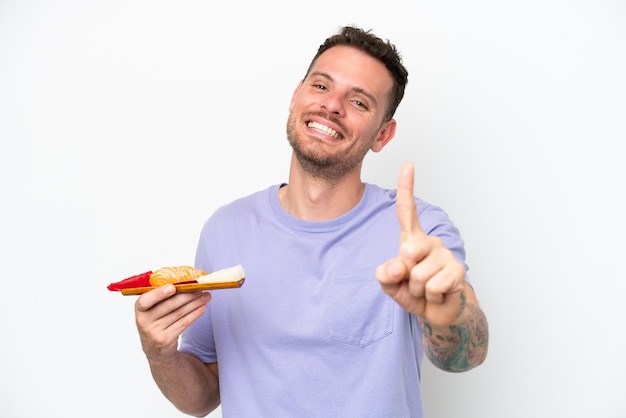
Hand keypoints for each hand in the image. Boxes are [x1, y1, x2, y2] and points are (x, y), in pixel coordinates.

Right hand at [135, 284, 210, 362]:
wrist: (153, 348)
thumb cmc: (155, 322)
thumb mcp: (150, 310)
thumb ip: (159, 297)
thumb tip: (183, 282)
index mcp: (139, 310)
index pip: (144, 301)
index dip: (158, 294)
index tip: (172, 287)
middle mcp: (144, 321)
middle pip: (169, 305)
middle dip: (187, 295)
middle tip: (199, 288)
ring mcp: (154, 332)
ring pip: (179, 313)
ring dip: (195, 303)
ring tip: (206, 296)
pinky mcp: (166, 340)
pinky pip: (183, 323)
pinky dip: (195, 314)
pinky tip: (202, 307)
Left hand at [376, 162, 466, 326]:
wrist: (438, 312)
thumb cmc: (413, 292)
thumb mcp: (390, 284)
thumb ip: (385, 275)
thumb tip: (396, 266)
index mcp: (412, 239)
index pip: (407, 210)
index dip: (407, 187)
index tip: (408, 165)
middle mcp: (430, 242)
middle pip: (408, 251)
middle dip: (404, 274)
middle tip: (413, 282)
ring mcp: (445, 255)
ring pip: (418, 275)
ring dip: (417, 290)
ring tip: (425, 290)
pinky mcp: (457, 271)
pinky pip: (432, 287)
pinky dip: (430, 297)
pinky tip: (437, 295)